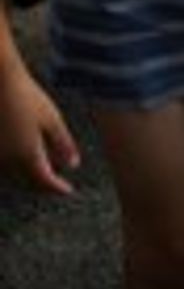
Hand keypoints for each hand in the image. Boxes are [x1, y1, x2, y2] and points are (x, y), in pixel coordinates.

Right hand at [0, 65, 77, 194]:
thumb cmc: (26, 97)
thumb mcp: (52, 120)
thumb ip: (63, 144)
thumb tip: (72, 164)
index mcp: (27, 154)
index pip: (44, 180)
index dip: (57, 187)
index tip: (67, 191)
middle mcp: (6, 159)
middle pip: (27, 179)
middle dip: (42, 181)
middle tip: (56, 180)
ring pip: (12, 172)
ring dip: (27, 171)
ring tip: (43, 164)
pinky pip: (4, 160)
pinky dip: (16, 160)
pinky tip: (24, 148)